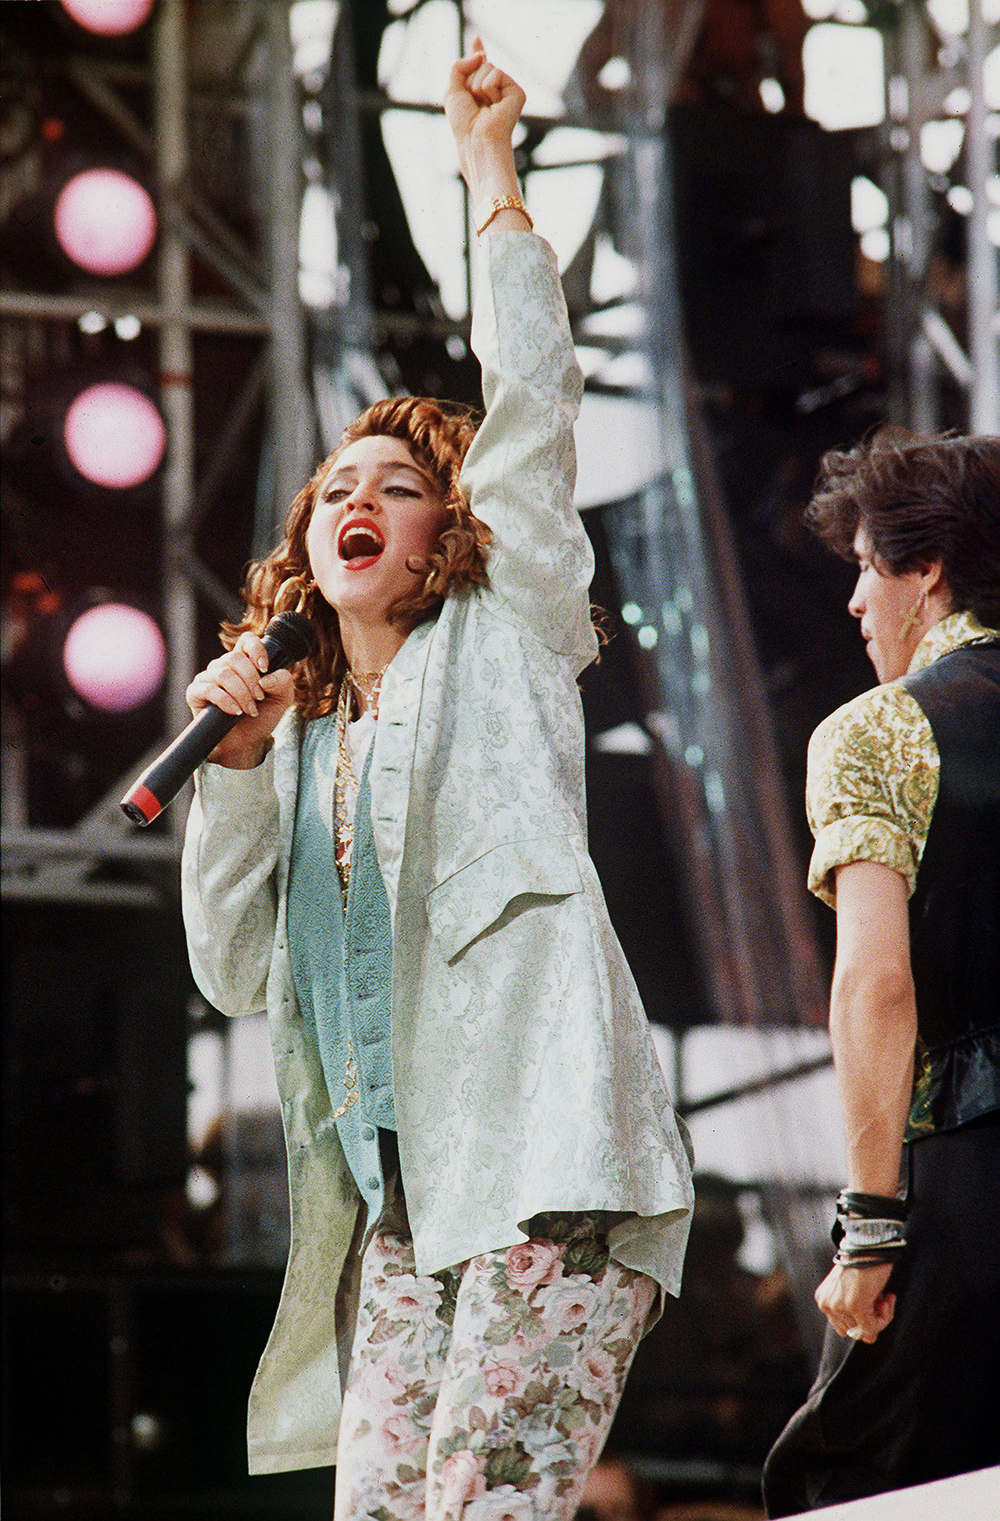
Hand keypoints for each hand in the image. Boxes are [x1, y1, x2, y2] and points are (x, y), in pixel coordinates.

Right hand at [185, 631, 294, 768]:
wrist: (245, 743)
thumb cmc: (261, 717)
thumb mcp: (282, 699)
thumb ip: (283, 682)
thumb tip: (267, 678)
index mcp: (244, 662)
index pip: (247, 640)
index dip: (256, 649)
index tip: (264, 668)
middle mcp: (224, 666)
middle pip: (235, 658)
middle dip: (251, 680)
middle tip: (259, 698)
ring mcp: (208, 678)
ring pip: (224, 674)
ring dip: (241, 693)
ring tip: (249, 709)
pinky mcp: (196, 693)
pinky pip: (208, 689)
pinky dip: (226, 701)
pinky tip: (235, 712)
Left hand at [444, 36, 525, 202]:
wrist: (477, 139)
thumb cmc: (464, 123)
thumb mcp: (452, 91)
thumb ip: (459, 66)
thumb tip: (482, 54)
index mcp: (479, 91)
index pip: (478, 67)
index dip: (477, 53)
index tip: (476, 39)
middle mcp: (495, 89)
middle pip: (480, 62)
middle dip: (470, 80)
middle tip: (475, 103)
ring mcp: (507, 89)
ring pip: (488, 66)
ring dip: (478, 86)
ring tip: (484, 106)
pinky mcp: (517, 92)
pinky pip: (496, 73)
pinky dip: (489, 88)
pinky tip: (493, 105)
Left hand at [815, 1259, 896, 1344]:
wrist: (868, 1245)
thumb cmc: (863, 1263)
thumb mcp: (850, 1290)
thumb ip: (851, 1311)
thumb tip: (867, 1337)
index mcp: (823, 1300)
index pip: (844, 1327)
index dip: (862, 1318)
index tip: (873, 1301)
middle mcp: (827, 1305)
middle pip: (854, 1332)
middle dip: (871, 1319)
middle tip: (881, 1299)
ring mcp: (839, 1307)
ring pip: (865, 1332)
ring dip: (880, 1316)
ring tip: (884, 1297)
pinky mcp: (854, 1306)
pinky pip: (873, 1328)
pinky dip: (885, 1316)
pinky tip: (887, 1297)